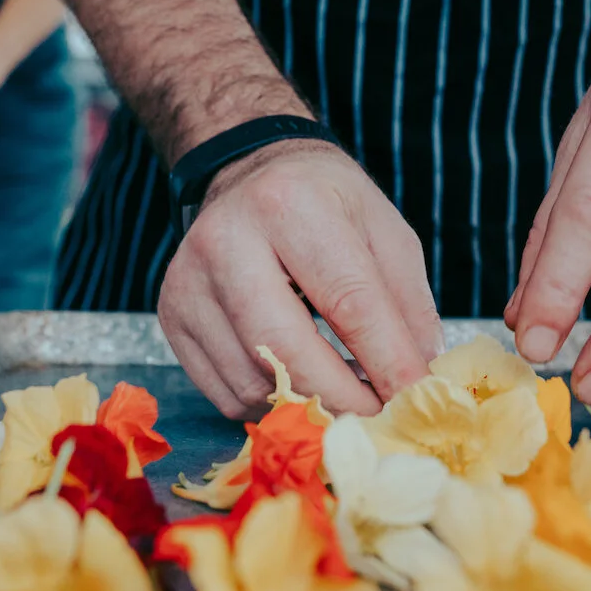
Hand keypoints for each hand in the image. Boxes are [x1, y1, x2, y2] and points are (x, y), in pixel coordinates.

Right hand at [158, 139, 443, 419]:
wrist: (248, 174)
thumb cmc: (325, 205)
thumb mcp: (384, 230)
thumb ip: (408, 304)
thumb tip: (419, 381)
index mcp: (290, 204)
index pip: (348, 301)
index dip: (388, 361)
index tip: (417, 399)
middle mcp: (227, 239)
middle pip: (284, 349)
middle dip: (342, 398)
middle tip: (380, 416)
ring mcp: (189, 281)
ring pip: (251, 381)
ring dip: (307, 402)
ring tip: (343, 388)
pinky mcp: (171, 316)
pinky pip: (225, 392)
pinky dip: (270, 400)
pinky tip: (297, 377)